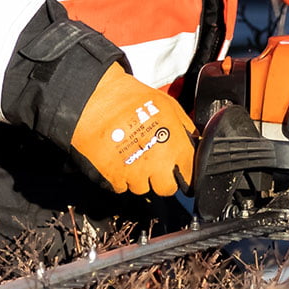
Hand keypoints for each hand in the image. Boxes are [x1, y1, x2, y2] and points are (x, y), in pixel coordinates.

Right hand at [69, 64, 196, 196]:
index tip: (180, 171)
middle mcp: (157, 164)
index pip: (189, 177)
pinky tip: (119, 158)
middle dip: (163, 179)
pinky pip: (122, 186)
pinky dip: (121, 176)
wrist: (96, 101)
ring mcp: (135, 174)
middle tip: (155, 164)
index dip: (185, 173)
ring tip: (133, 154)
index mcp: (174, 147)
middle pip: (167, 189)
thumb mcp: (169, 105)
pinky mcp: (114, 178)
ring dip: (140, 177)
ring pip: (143, 188)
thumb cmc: (131, 99)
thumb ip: (184, 128)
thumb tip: (193, 142)